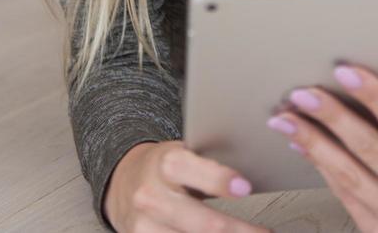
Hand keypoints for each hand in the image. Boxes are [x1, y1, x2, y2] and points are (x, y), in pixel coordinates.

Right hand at [103, 139, 271, 232]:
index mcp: (166, 163)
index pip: (192, 170)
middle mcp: (152, 196)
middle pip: (201, 222)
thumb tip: (249, 176)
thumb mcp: (185, 153)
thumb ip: (210, 163)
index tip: (246, 187)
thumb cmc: (167, 166)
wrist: (127, 183)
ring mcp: (145, 226)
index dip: (219, 180)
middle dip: (238, 231)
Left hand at [266, 62, 377, 231]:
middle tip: (303, 93)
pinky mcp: (377, 230)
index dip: (373, 94)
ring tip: (286, 119)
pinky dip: (319, 165)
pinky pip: (342, 193)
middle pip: (369, 146)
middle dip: (332, 117)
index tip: (343, 71)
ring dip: (313, 142)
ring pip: (348, 173)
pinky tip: (300, 143)